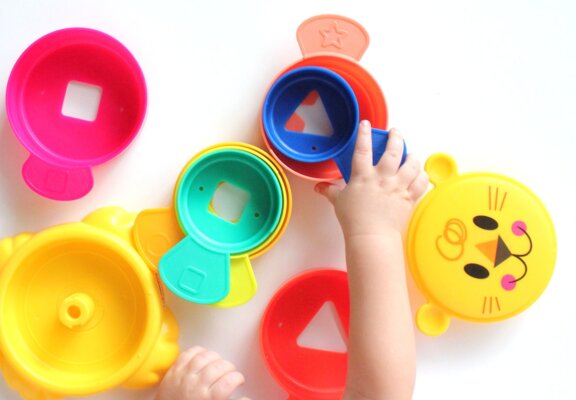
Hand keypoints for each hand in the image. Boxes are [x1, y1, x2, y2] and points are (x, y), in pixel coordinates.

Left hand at [155, 346, 249, 399]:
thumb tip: (247, 398)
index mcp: (208, 399)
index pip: (229, 382)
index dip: (238, 378)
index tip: (239, 380)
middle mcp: (196, 386)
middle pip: (219, 367)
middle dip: (229, 367)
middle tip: (230, 372)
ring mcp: (184, 376)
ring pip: (205, 357)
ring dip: (215, 357)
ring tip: (218, 363)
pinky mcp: (174, 370)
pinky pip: (188, 353)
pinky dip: (198, 351)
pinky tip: (204, 356)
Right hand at [315, 121, 427, 237]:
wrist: (372, 236)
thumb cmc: (353, 220)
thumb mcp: (338, 202)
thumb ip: (331, 191)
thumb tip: (319, 187)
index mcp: (363, 176)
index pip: (363, 149)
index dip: (364, 134)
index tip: (367, 124)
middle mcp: (383, 178)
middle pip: (393, 151)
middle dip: (396, 138)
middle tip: (396, 132)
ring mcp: (398, 187)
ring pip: (411, 164)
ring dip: (412, 156)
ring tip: (410, 153)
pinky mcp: (409, 198)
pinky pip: (421, 182)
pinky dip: (422, 176)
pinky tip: (419, 173)